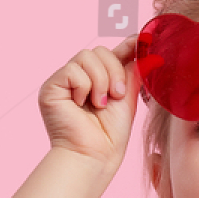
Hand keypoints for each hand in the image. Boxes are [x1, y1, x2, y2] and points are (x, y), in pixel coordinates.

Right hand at [39, 36, 139, 176]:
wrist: (94, 156)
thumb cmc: (110, 136)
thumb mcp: (127, 97)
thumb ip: (133, 71)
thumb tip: (147, 46)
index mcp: (96, 80)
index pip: (110, 53)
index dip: (125, 46)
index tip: (142, 40)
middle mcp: (78, 78)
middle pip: (99, 51)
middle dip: (113, 71)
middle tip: (116, 95)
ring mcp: (63, 82)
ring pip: (86, 56)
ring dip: (100, 80)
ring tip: (99, 104)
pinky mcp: (51, 87)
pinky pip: (72, 69)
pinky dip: (83, 86)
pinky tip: (81, 105)